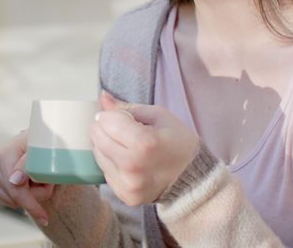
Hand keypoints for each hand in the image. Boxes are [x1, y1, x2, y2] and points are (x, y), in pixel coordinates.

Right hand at [0, 131, 54, 226]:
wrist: (31, 138)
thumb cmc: (40, 143)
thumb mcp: (42, 150)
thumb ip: (29, 164)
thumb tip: (15, 181)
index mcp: (3, 154)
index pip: (15, 188)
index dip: (31, 204)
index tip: (45, 218)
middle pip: (13, 197)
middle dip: (33, 196)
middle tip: (46, 182)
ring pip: (9, 201)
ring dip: (27, 196)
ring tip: (35, 179)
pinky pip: (6, 200)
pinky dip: (19, 196)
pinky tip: (25, 183)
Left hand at [90, 91, 199, 205]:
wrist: (194, 179)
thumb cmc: (178, 143)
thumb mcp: (158, 116)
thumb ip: (127, 107)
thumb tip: (102, 97)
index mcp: (144, 143)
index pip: (105, 121)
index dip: (112, 115)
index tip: (124, 118)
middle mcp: (132, 166)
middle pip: (97, 138)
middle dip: (105, 129)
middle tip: (123, 131)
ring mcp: (128, 185)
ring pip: (98, 155)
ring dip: (107, 147)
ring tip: (128, 147)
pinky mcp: (125, 196)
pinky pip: (105, 173)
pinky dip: (113, 164)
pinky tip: (130, 163)